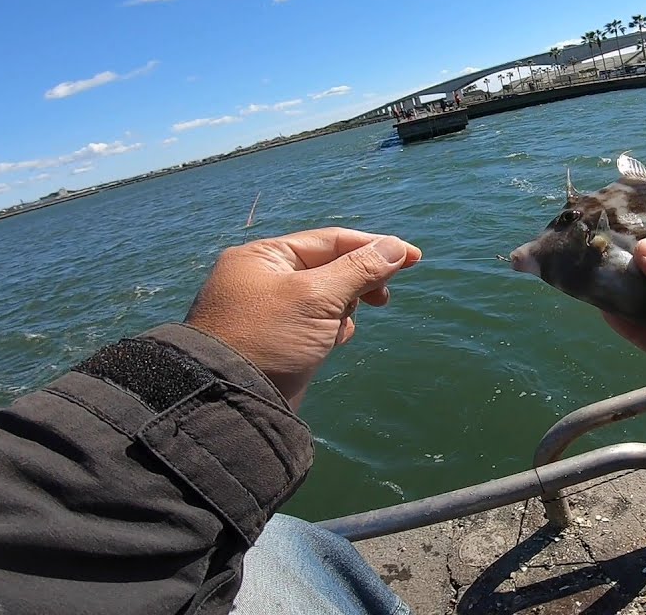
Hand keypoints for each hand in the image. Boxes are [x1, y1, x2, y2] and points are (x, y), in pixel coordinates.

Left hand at [186, 228, 421, 409]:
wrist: (231, 404)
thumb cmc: (270, 339)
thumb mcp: (318, 298)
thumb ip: (359, 269)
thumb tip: (397, 247)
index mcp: (263, 257)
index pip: (330, 241)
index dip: (375, 247)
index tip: (414, 257)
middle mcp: (263, 278)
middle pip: (329, 267)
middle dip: (358, 283)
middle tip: (384, 300)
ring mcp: (268, 311)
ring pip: (326, 297)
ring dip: (344, 309)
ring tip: (341, 327)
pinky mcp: (277, 340)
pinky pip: (316, 323)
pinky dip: (331, 328)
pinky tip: (334, 341)